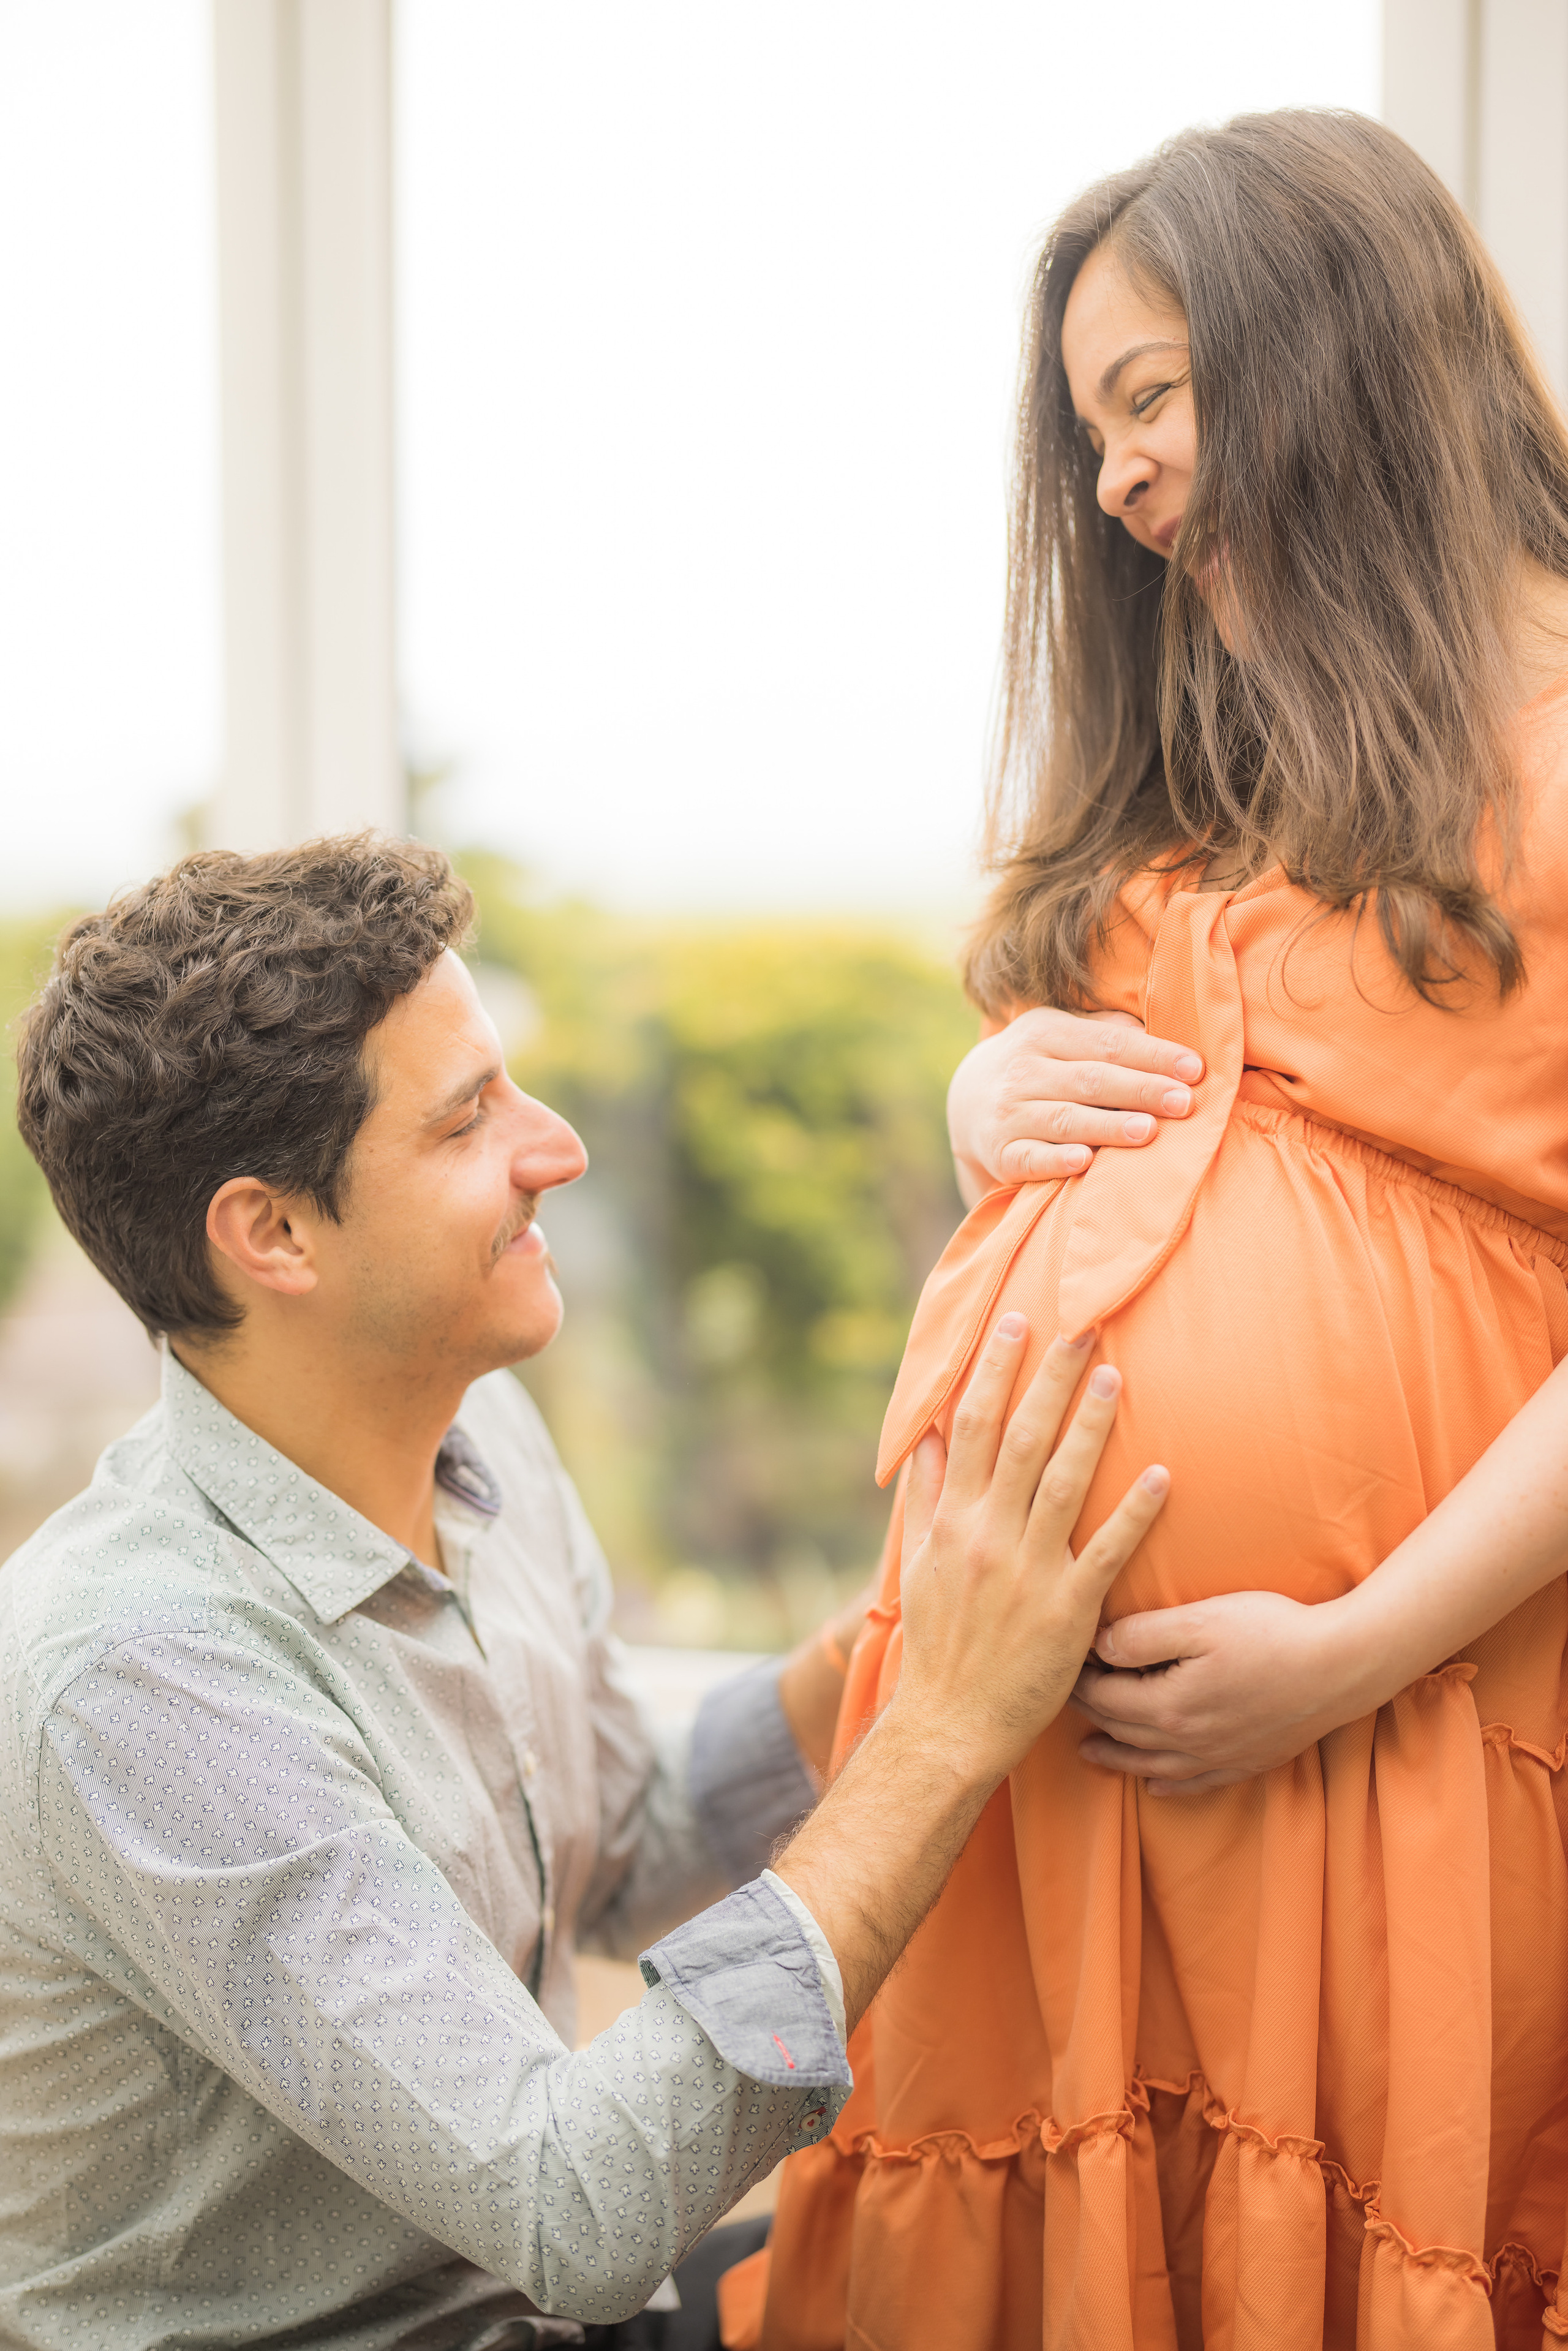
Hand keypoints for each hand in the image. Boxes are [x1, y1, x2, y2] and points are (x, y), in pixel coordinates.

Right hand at [773, 1315, 1167, 2029]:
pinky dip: (1135, 1510)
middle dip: (1052, 1377)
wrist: (946, 1727)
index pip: (974, 1427)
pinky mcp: (1070, 1609)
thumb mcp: (921, 1566)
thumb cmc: (938, 1646)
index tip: (1015, 1322)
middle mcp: (989, 1534)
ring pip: (1065, 1480)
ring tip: (1119, 1375)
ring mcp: (1029, 1570)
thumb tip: (924, 1438)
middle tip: (1083, 1324)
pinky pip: (1109, 1550)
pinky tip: (1163, 1473)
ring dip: (1092, 1424)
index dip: (993, 1370)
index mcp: (953, 1520)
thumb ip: (927, 1498)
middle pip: (1023, 1437)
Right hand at [947, 1007, 1204, 1205]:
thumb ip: (1110, 1032)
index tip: (1195, 1069)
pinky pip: (1031, 1157)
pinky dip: (1056, 1160)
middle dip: (1141, 1090)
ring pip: (1064, 1119)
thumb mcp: (1064, 1034)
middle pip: (1091, 1079)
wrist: (968, 1101)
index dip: (1153, 1055)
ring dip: (1108, 1125)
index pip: (1108, 1043)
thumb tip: (1169, 1034)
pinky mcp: (1001, 1153)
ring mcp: (1008, 1113)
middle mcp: (1023, 1070)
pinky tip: (1085, 1161)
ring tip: (1149, 1131)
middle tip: (1184, 1103)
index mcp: (1045, 1032)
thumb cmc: (1042, 1064)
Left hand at [1069, 1588, 1372, 1793]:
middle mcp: (1187, 1742)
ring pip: (1151, 1766)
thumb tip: (1098, 1646)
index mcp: (1167, 1706)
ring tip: (1089, 1752)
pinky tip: (1157, 1787)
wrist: (1342, 1667)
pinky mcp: (1248, 1762)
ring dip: (1116, 1758)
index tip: (1061, 1662)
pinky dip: (1169, 1786)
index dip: (1077, 1679)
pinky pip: (1196, 1784)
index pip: (1103, 1697)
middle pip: (1121, 1730)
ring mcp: (1219, 1757)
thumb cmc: (1271, 1633)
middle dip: (1088, 1713)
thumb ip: (1142, 1635)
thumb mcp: (1199, 1621)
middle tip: (1063, 1697)